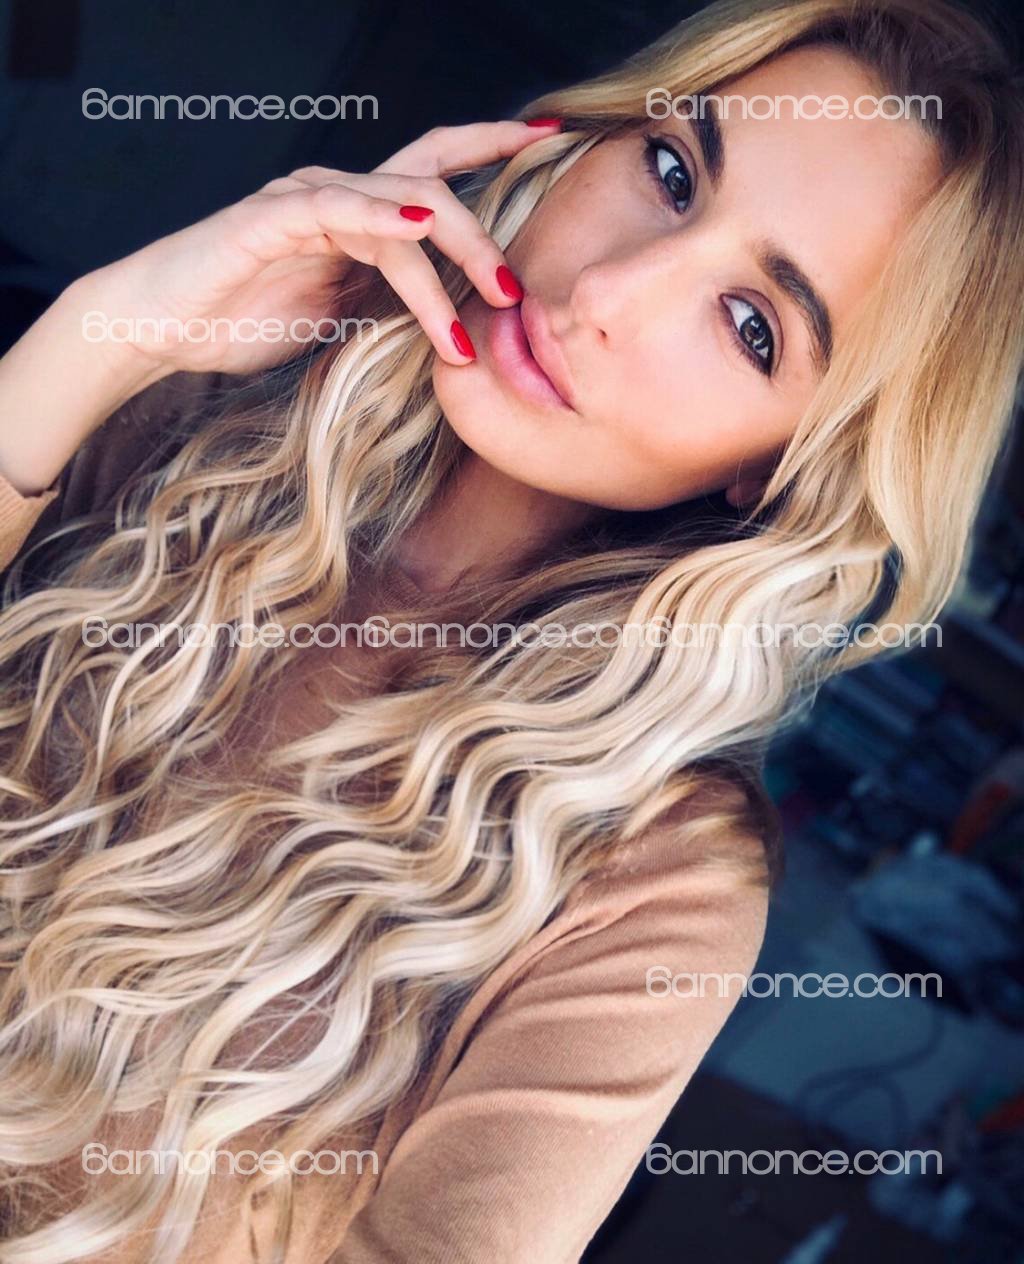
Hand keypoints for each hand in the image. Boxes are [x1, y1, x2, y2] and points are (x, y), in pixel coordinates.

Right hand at [80, 119, 559, 376]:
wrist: (164, 326)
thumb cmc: (247, 318)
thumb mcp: (342, 316)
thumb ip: (391, 301)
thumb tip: (457, 317)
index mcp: (361, 214)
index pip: (438, 169)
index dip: (494, 147)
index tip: (553, 140)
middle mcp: (340, 195)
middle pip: (433, 182)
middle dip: (485, 232)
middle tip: (520, 288)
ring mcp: (307, 200)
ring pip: (399, 205)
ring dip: (451, 254)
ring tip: (492, 298)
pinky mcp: (271, 218)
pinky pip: (336, 208)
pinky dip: (381, 216)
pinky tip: (419, 227)